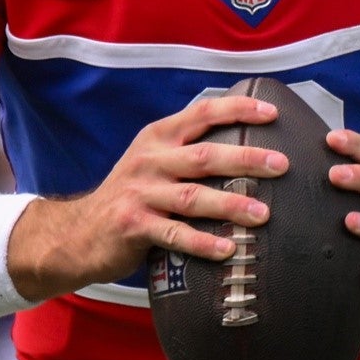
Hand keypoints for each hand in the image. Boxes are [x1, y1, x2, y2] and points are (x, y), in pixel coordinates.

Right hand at [9, 93, 284, 301]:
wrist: (78, 231)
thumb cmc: (132, 196)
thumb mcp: (154, 161)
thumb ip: (190, 150)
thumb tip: (251, 147)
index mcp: (158, 137)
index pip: (202, 113)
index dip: (237, 110)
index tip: (272, 114)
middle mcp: (150, 161)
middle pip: (204, 156)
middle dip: (246, 159)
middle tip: (282, 165)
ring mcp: (140, 194)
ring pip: (193, 197)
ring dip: (230, 205)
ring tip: (262, 214)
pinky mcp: (133, 226)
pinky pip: (174, 235)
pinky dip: (202, 243)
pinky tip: (227, 249)